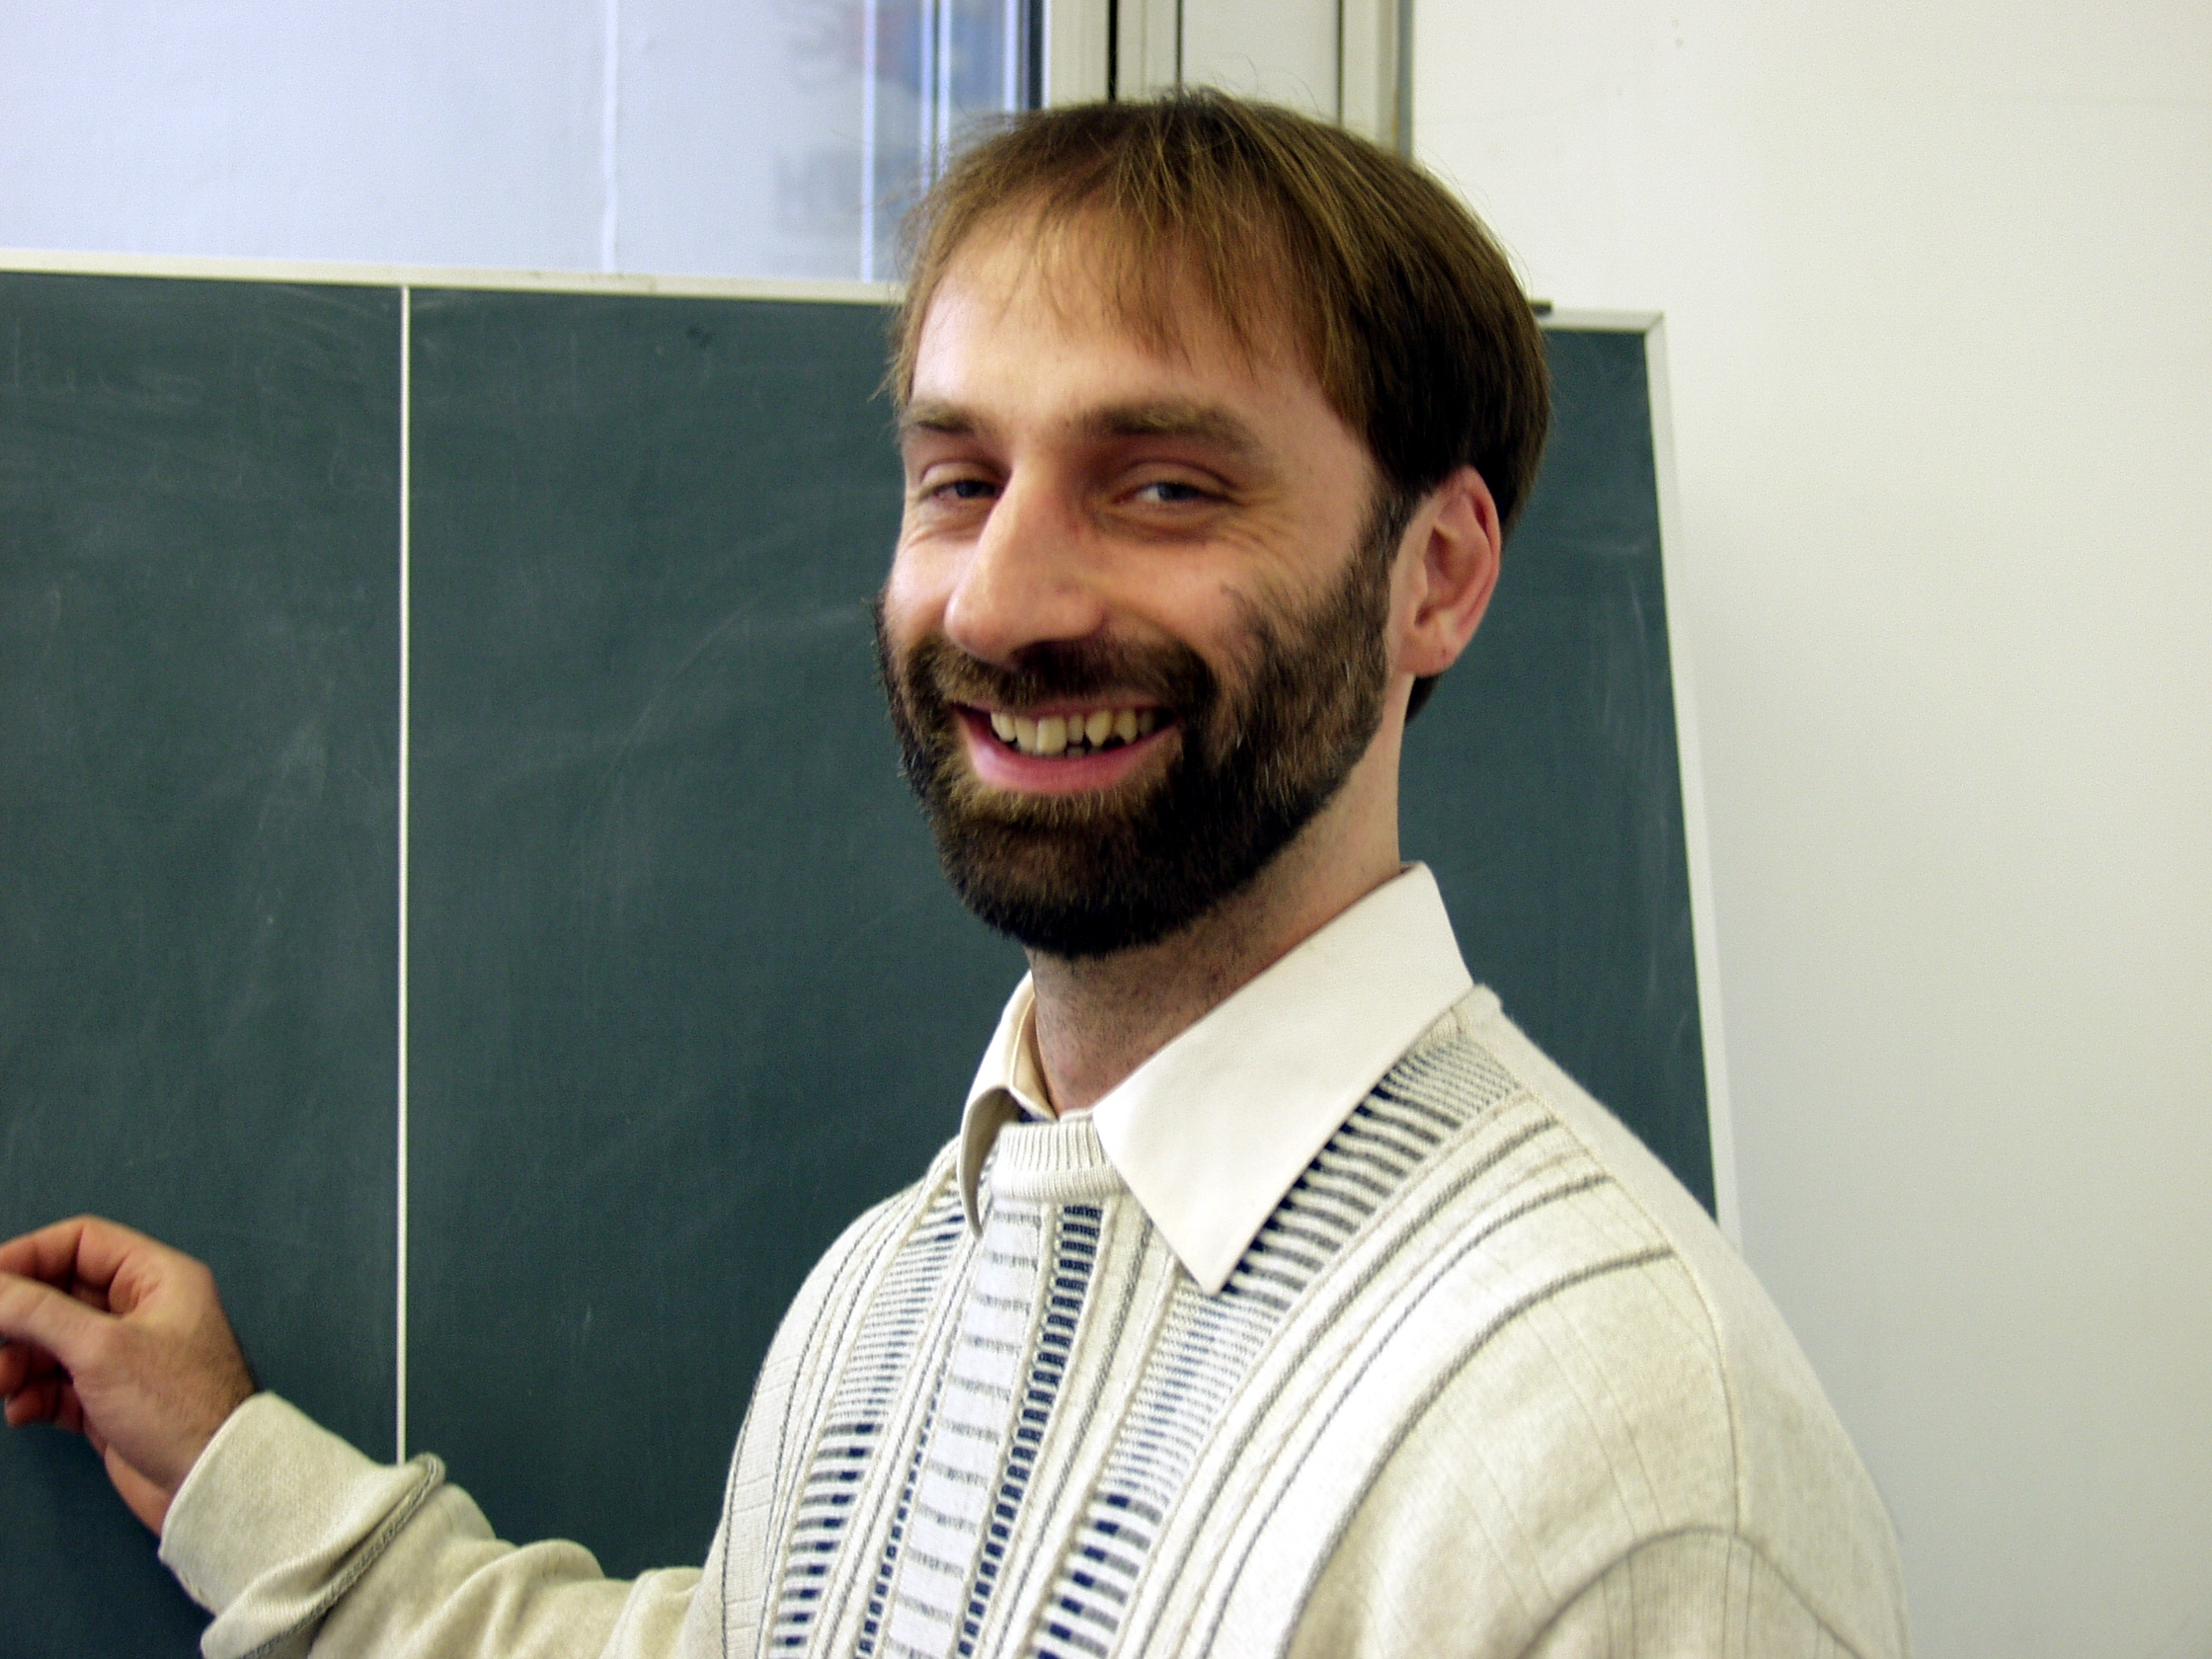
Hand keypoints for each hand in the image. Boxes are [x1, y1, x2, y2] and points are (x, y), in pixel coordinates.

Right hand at [0, 1216, 257, 1535]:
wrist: (211, 1482)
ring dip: (17, 1361)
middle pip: (59, 1294)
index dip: (27, 1256)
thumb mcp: (100, 1348)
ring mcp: (126, 1358)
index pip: (82, 1243)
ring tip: (4, 1385)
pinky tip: (22, 1411)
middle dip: (17, 1319)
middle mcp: (144, 1311)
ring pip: (52, 1343)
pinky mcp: (111, 1401)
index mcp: (158, 1278)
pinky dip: (33, 1394)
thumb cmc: (178, 1405)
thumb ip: (37, 1312)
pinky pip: (56, 1385)